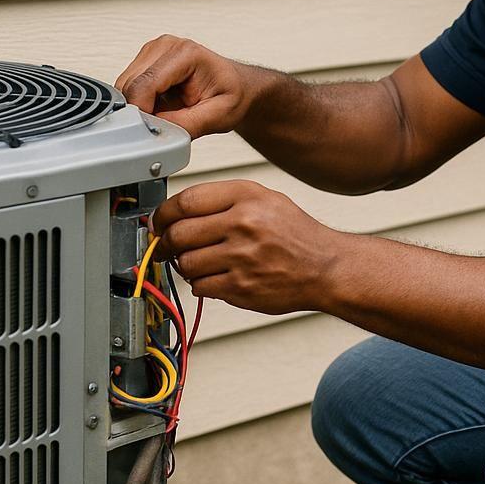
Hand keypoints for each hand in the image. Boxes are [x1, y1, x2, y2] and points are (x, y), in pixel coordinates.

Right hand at [114, 34, 253, 137]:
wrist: (237, 87)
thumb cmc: (232, 95)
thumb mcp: (218, 117)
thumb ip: (186, 125)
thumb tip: (156, 132)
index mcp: (185, 53)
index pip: (144, 84)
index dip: (142, 113)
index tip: (152, 131)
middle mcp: (165, 46)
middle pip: (129, 85)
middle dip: (140, 112)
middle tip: (162, 126)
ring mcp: (153, 51)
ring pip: (124, 87)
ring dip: (138, 107)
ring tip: (165, 115)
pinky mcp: (145, 61)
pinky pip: (128, 87)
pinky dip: (138, 103)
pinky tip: (159, 108)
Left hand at [149, 179, 347, 315]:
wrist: (326, 268)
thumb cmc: (294, 234)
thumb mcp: (265, 200)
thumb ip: (222, 202)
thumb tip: (174, 213)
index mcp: (247, 196)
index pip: (187, 200)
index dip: (164, 213)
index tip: (158, 221)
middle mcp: (244, 223)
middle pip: (179, 233)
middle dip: (165, 242)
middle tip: (166, 246)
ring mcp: (242, 257)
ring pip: (186, 263)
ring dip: (185, 265)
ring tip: (200, 262)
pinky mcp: (241, 287)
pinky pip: (200, 286)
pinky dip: (201, 284)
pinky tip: (217, 277)